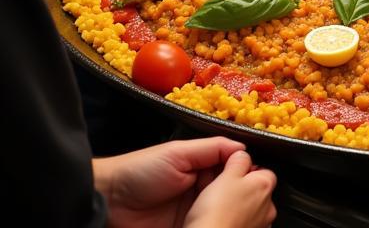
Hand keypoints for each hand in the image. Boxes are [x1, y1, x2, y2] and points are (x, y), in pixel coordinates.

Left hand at [95, 137, 274, 227]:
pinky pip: (206, 226)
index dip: (246, 172)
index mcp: (202, 166)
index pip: (232, 168)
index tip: (259, 178)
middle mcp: (201, 188)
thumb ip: (211, 148)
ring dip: (231, 213)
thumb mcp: (178, 153)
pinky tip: (228, 224)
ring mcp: (193, 212)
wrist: (108, 202)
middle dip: (242, 195)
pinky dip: (216, 225)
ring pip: (221, 211)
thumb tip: (244, 149)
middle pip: (230, 191)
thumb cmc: (143, 170)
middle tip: (256, 200)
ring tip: (247, 215)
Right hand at [183, 149, 275, 227]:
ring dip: (238, 206)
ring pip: (251, 208)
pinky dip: (236, 221)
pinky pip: (245, 223)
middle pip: (256, 189)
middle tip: (222, 190)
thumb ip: (238, 160)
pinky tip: (222, 221)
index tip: (231, 173)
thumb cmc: (217, 214)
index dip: (245, 169)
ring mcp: (261, 224)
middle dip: (241, 188)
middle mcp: (268, 206)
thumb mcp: (226, 176)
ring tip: (219, 208)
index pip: (262, 168)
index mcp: (265, 184)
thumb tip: (242, 153)